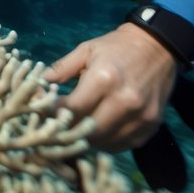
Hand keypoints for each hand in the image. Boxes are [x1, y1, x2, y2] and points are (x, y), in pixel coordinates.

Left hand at [45, 23, 176, 151]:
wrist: (158, 47)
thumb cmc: (115, 47)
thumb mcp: (85, 50)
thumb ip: (60, 69)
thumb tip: (36, 85)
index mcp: (104, 79)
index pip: (72, 109)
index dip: (52, 114)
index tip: (40, 112)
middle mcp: (124, 100)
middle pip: (86, 130)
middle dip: (66, 130)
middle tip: (54, 124)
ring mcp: (140, 116)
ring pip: (103, 142)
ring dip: (84, 139)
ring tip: (73, 128)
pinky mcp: (151, 126)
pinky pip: (121, 145)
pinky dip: (104, 142)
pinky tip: (96, 130)